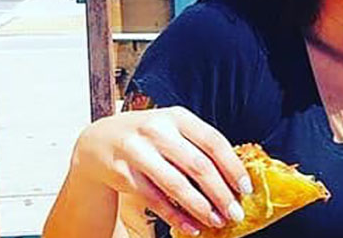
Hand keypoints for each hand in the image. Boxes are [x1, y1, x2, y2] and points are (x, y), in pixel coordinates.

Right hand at [70, 106, 253, 235]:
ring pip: (176, 185)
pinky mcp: (123, 174)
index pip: (213, 141)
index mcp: (177, 117)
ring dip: (200, 207)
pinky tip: (191, 226)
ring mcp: (138, 152)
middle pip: (198, 166)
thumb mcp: (172, 129)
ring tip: (217, 221)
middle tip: (235, 212)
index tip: (245, 188)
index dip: (232, 167)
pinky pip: (155, 200)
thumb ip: (198, 145)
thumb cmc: (146, 136)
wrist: (97, 142)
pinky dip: (176, 216)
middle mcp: (157, 131)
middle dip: (221, 193)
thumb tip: (233, 177)